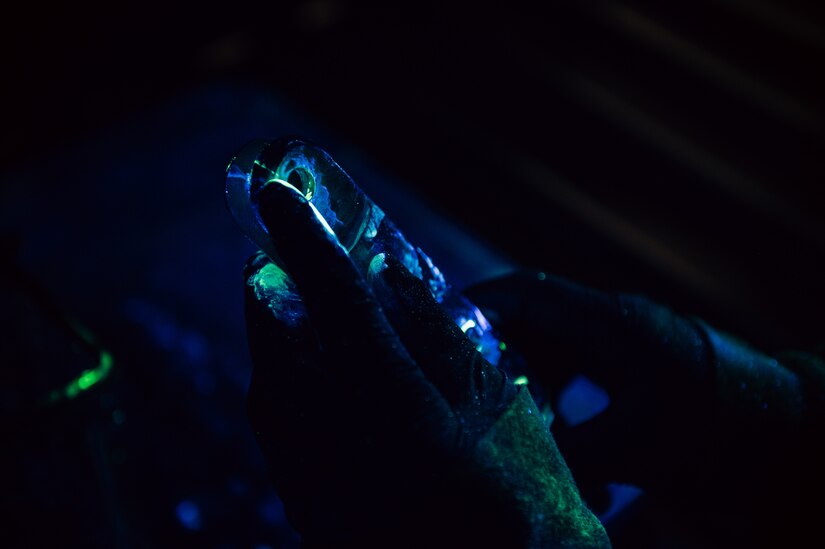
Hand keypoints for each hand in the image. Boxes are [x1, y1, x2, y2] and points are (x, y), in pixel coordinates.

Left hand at [244, 180, 609, 547]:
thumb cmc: (526, 502)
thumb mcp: (500, 406)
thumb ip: (441, 335)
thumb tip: (394, 271)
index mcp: (396, 415)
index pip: (338, 303)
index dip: (308, 240)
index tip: (279, 194)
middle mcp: (337, 450)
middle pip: (277, 342)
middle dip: (278, 287)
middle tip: (288, 251)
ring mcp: (312, 487)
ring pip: (268, 387)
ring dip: (279, 335)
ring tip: (301, 306)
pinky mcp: (306, 510)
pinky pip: (278, 431)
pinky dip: (287, 386)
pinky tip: (315, 376)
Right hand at [465, 273, 716, 494]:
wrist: (784, 431)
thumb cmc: (721, 425)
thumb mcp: (638, 444)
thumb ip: (568, 449)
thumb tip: (514, 463)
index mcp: (609, 323)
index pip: (527, 292)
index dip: (477, 305)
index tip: (440, 332)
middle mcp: (609, 325)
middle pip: (530, 324)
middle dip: (498, 362)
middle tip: (474, 400)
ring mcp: (620, 348)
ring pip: (550, 358)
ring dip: (534, 397)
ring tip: (530, 439)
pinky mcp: (630, 372)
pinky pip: (577, 381)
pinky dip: (564, 414)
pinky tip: (575, 456)